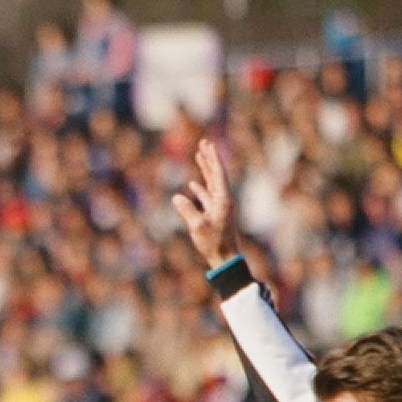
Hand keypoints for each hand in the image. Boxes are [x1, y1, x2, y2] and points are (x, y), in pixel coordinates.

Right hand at [170, 138, 236, 269]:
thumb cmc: (213, 243)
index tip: (208, 144)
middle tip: (204, 143)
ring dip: (205, 170)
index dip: (212, 158)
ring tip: (199, 157)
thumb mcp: (198, 227)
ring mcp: (220, 207)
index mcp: (223, 199)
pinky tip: (192, 184)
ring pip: (211, 183)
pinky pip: (207, 196)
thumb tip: (176, 197)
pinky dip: (200, 188)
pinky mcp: (215, 214)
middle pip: (216, 174)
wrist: (225, 258)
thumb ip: (187, 210)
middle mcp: (223, 200)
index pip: (217, 173)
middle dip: (209, 159)